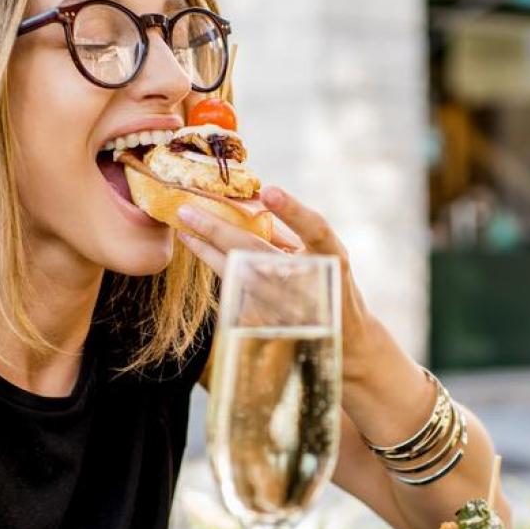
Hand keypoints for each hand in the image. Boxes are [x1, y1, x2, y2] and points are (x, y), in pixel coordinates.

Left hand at [176, 187, 384, 381]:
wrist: (344, 338)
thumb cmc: (329, 281)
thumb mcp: (322, 254)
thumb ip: (293, 232)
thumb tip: (249, 199)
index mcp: (333, 257)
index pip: (315, 229)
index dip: (293, 211)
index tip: (269, 190)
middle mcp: (312, 283)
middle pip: (258, 251)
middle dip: (218, 229)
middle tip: (186, 209)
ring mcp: (289, 307)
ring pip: (239, 274)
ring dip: (207, 251)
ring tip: (185, 230)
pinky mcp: (272, 322)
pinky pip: (237, 290)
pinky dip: (217, 267)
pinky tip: (199, 249)